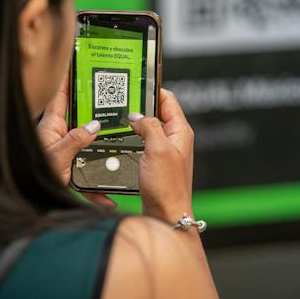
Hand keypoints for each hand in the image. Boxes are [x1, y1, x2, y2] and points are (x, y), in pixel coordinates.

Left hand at [37, 73, 116, 208]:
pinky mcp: (70, 171)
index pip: (61, 94)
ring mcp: (65, 152)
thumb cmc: (29, 178)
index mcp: (51, 126)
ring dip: (102, 151)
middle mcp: (59, 136)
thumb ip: (75, 140)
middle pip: (81, 117)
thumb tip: (94, 125)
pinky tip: (107, 200)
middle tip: (114, 98)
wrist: (25, 203)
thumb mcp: (57, 157)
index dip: (68, 76)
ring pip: (88, 146)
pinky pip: (88, 177)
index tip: (78, 60)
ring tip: (120, 145)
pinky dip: (97, 189)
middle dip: (97, 109)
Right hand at [128, 89, 193, 222]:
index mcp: (180, 131)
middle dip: (140, 105)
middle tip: (121, 99)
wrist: (166, 215)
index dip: (152, 89)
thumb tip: (137, 116)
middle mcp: (175, 139)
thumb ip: (149, 127)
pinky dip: (133, 137)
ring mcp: (165, 151)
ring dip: (135, 122)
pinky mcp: (156, 162)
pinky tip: (121, 139)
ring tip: (118, 117)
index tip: (135, 83)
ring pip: (149, 127)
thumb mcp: (158, 149)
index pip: (168, 99)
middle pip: (157, 112)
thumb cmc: (167, 187)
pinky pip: (144, 143)